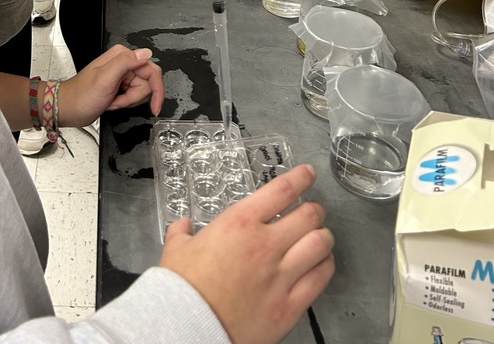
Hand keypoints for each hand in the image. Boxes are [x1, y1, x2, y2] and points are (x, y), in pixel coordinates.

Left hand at [58, 44, 163, 125]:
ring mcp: (122, 75)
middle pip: (147, 83)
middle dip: (134, 97)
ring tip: (111, 101)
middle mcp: (124, 63)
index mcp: (122, 56)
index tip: (155, 107)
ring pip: (141, 92)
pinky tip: (111, 103)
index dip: (156, 89)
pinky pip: (133, 97)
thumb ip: (126, 62)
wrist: (68, 108)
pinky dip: (124, 103)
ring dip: (128, 101)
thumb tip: (146, 53)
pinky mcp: (120, 86)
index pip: (151, 69)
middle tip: (118, 100)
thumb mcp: (104, 78)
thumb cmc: (81, 95)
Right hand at [160, 165, 334, 343]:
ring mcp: (281, 276)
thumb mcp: (176, 250)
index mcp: (239, 223)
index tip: (308, 174)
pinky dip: (325, 266)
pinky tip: (322, 263)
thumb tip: (183, 226)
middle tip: (314, 209)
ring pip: (320, 244)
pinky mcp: (289, 306)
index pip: (281, 190)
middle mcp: (265, 244)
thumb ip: (182, 233)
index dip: (300, 178)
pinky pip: (320, 279)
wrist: (188, 328)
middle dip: (315, 209)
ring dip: (324, 235)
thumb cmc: (182, 287)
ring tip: (321, 235)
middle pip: (308, 215)